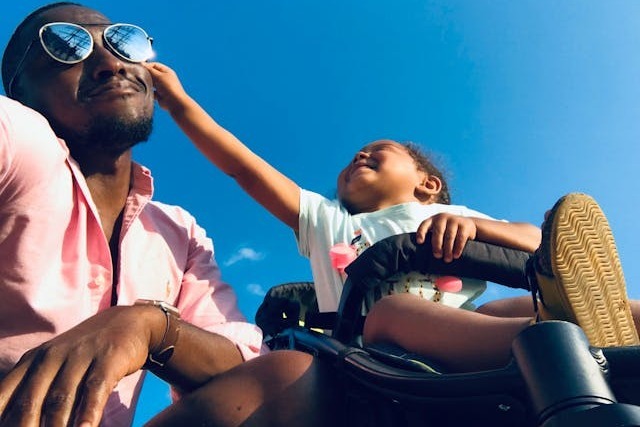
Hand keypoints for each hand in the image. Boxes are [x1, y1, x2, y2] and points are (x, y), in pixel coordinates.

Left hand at [0, 305, 162, 426]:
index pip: (2, 397)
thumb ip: (31, 392)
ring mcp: (80, 356)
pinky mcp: (108, 359)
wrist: (129, 322)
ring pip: (60, 399)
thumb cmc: (85, 354)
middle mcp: (51, 357)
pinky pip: (95, 389)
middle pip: (29, 403)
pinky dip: (88, 413)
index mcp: (31, 362)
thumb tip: (14, 421)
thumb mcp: (52, 365)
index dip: (1, 420)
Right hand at [143, 62, 189, 113]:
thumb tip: (142, 64)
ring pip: (151, 83)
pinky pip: (151, 91)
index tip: (138, 67)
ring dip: (147, 83)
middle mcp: (164, 78)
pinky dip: (148, 91)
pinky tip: (145, 91)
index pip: (155, 65)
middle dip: (146, 75)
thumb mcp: (159, 76)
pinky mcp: (159, 95)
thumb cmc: (169, 87)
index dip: (147, 66)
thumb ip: (150, 70)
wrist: (175, 103)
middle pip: (152, 74)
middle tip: (139, 76)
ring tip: (141, 84)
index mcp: (166, 71)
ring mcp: (162, 87)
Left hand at [416, 213, 476, 261]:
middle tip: (438, 256)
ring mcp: (454, 220)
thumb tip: (424, 254)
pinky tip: (456, 255)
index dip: (421, 233)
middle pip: (438, 232)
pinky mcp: (464, 225)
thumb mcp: (440, 230)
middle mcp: (442, 217)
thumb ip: (433, 237)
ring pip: (449, 236)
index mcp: (433, 220)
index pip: (424, 225)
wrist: (468, 225)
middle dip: (437, 245)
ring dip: (448, 249)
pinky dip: (458, 248)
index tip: (420, 242)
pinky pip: (460, 238)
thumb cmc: (449, 231)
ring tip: (447, 259)